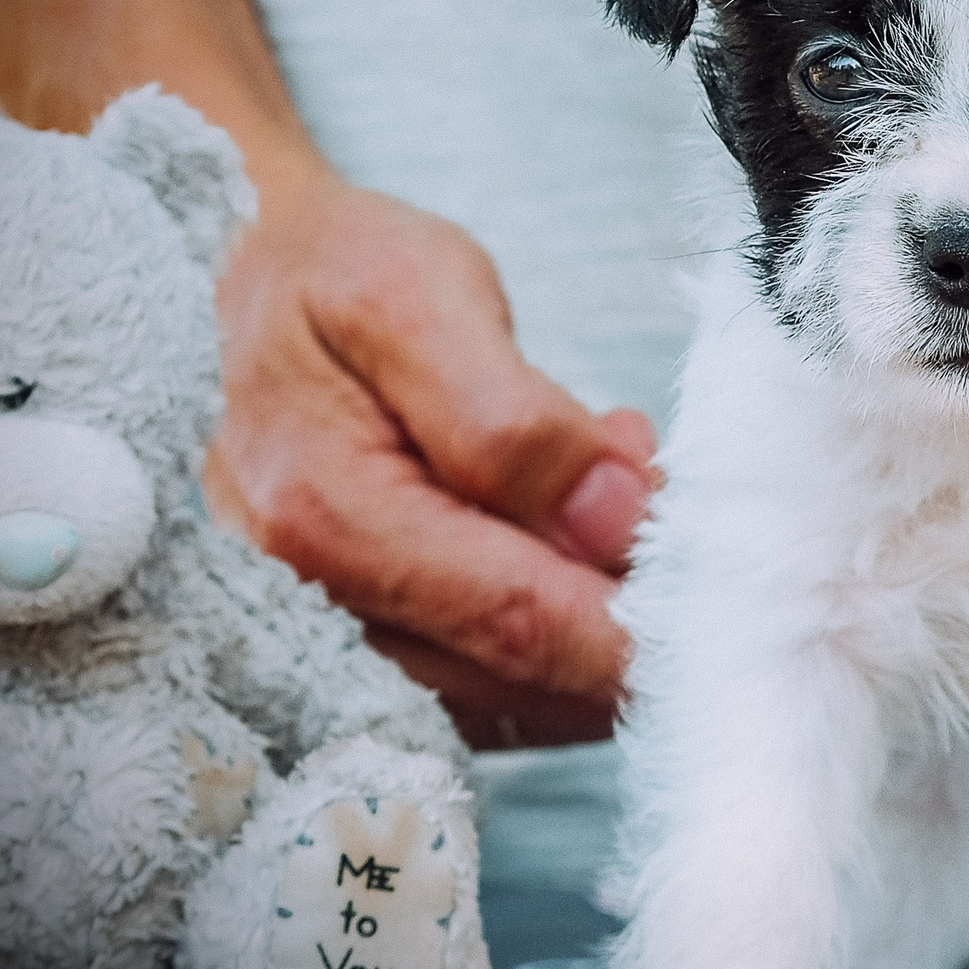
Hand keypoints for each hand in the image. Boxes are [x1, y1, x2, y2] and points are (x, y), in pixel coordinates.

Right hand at [203, 172, 655, 747]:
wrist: (242, 283)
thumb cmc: (330, 274)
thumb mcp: (418, 294)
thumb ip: (512, 417)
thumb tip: (616, 524)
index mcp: (324, 519)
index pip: (517, 619)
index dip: (637, 627)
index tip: (726, 602)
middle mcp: (312, 607)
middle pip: (524, 674)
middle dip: (632, 618)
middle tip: (681, 509)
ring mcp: (332, 639)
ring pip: (516, 694)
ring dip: (599, 617)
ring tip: (613, 487)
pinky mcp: (364, 644)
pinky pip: (490, 686)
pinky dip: (560, 627)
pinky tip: (572, 534)